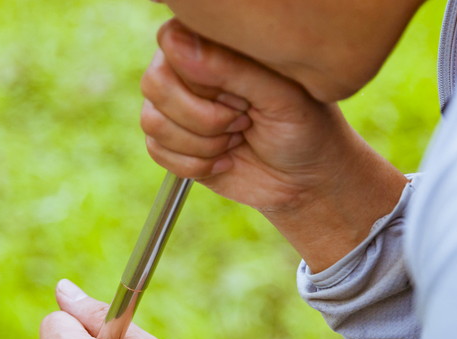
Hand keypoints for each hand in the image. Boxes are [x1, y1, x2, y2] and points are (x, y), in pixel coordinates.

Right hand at [141, 19, 406, 268]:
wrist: (304, 179)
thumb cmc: (303, 127)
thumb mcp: (279, 96)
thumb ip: (231, 68)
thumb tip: (177, 45)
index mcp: (216, 42)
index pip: (172, 43)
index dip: (202, 78)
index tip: (244, 95)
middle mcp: (188, 68)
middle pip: (155, 82)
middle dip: (203, 117)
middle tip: (243, 121)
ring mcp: (176, 106)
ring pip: (152, 121)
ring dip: (201, 143)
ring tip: (236, 140)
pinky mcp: (170, 141)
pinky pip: (156, 150)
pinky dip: (195, 165)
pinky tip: (225, 160)